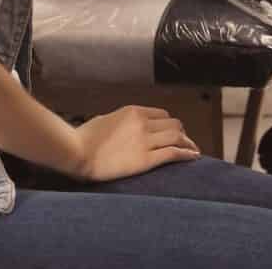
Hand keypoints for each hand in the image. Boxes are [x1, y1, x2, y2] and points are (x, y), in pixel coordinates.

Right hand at [72, 106, 199, 181]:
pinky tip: (193, 157)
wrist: (77, 151)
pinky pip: (173, 153)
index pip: (163, 115)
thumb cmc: (85, 137)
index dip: (170, 124)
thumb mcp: (107, 119)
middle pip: (174, 124)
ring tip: (194, 150)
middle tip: (185, 142)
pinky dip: (186, 154)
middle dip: (182, 133)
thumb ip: (123, 122)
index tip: (174, 132)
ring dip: (188, 143)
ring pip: (177, 137)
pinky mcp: (145, 159)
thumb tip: (128, 127)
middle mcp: (143, 123)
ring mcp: (145, 140)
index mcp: (133, 111)